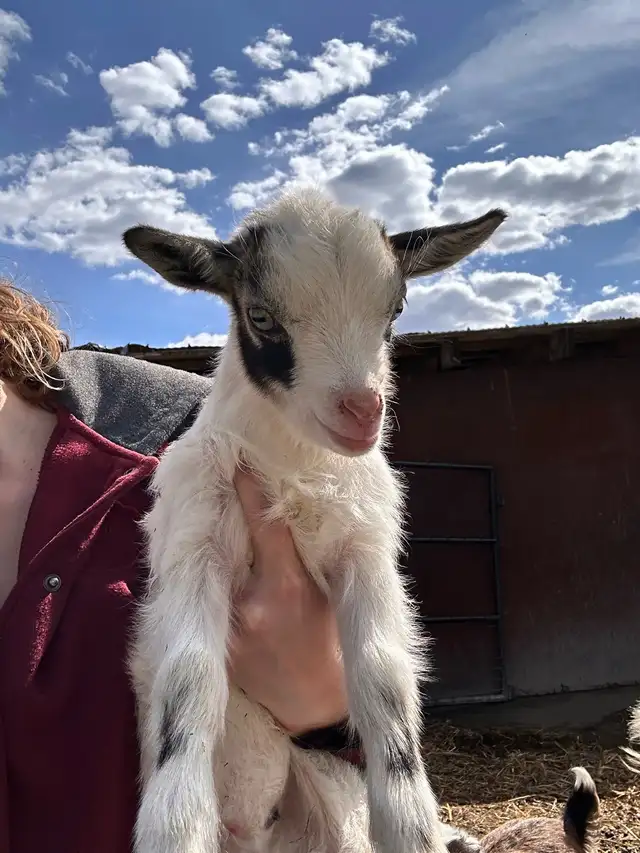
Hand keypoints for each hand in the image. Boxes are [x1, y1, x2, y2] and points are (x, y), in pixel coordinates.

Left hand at [228, 467, 348, 735]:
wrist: (313, 704)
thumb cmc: (326, 638)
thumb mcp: (326, 591)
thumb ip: (301, 556)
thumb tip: (285, 509)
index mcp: (288, 587)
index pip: (266, 527)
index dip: (250, 492)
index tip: (238, 463)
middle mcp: (253, 606)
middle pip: (231, 546)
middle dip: (226, 519)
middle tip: (213, 479)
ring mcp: (230, 629)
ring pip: (216, 574)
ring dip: (214, 553)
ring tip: (207, 527)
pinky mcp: (216, 646)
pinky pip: (209, 604)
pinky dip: (210, 587)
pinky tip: (209, 574)